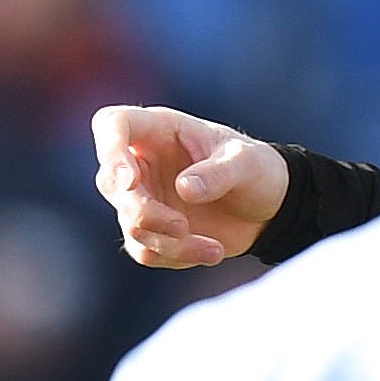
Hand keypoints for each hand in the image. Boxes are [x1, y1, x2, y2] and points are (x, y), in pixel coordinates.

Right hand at [95, 105, 287, 266]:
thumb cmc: (256, 169)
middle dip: (142, 212)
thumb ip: (219, 172)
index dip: (109, 151)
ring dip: (170, 243)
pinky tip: (213, 252)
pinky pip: (146, 251)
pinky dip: (177, 256)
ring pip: (131, 224)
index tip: (130, 182)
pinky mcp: (151, 230)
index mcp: (159, 130)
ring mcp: (143, 197)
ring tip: (215, 249)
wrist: (270, 206)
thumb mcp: (248, 163)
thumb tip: (184, 188)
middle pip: (110, 184)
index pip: (111, 124)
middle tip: (182, 227)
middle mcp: (142, 162)